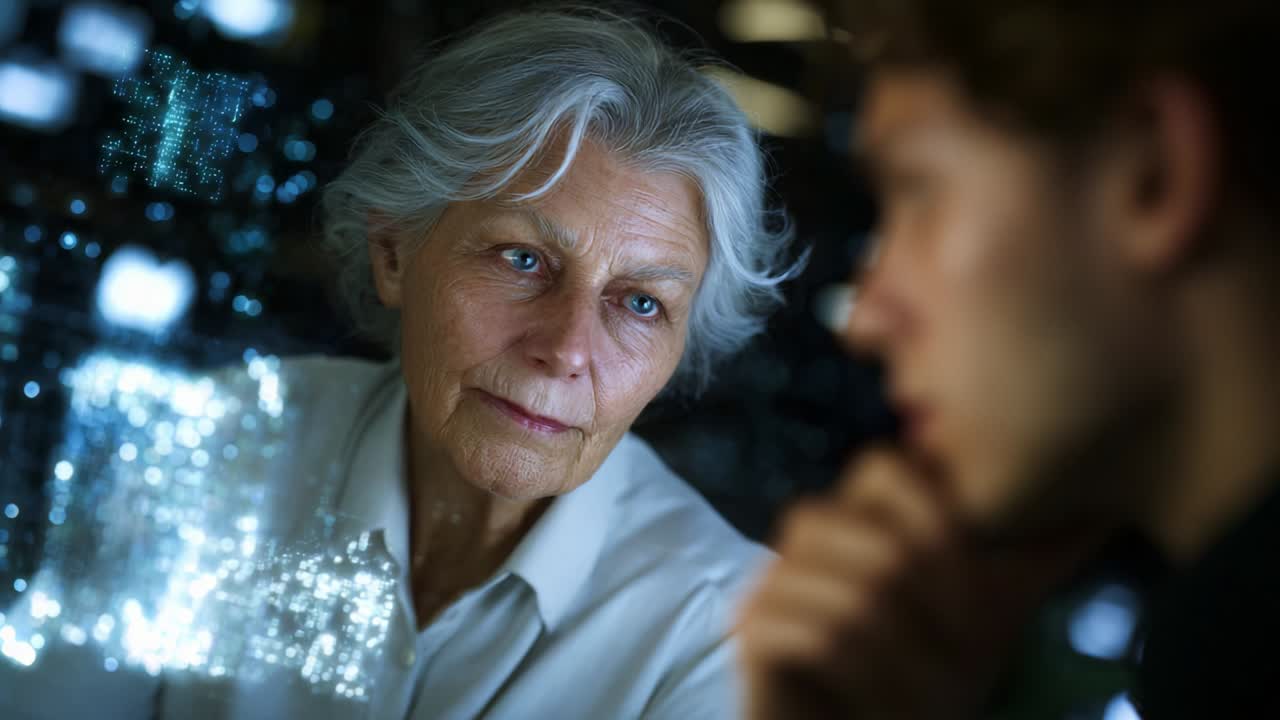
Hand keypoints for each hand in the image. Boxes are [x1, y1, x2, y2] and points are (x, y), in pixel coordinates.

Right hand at [736, 448, 1094, 719]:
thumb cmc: (928, 678)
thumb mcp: (993, 613)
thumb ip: (1033, 558)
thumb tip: (1105, 509)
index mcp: (862, 515)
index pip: (884, 466)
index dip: (939, 525)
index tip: (976, 594)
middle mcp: (809, 537)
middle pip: (871, 531)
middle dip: (933, 605)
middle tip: (959, 659)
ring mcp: (771, 579)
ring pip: (851, 587)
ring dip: (905, 651)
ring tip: (928, 691)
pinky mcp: (749, 632)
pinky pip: (809, 630)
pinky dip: (860, 672)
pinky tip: (878, 702)